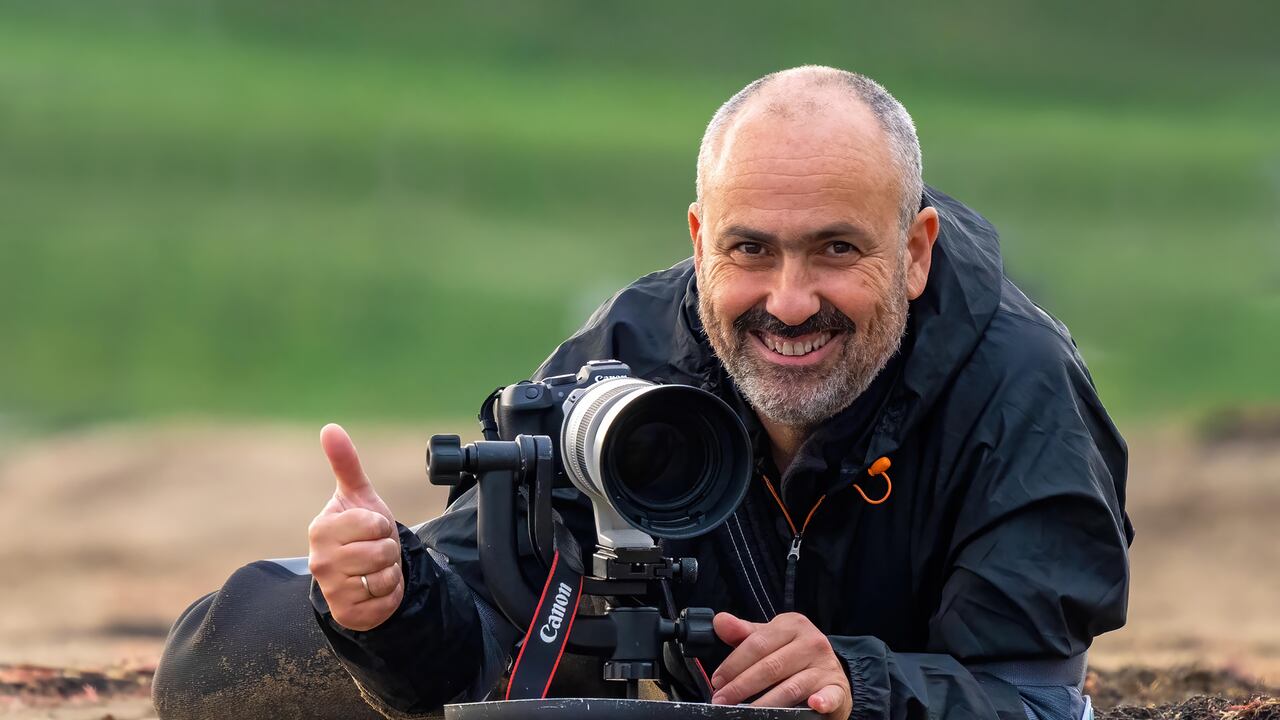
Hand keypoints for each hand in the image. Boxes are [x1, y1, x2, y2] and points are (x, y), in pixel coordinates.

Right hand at [307, 423, 403, 630]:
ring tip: (375, 568)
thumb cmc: (360, 529)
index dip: (382, 525)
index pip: (374, 524)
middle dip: (388, 549)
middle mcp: (320, 562)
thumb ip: (345, 462)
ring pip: (385, 576)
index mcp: (322, 529)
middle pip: (381, 551)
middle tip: (375, 550)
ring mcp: (331, 590)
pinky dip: (390, 595)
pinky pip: (386, 602)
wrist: (363, 572)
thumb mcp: (358, 495)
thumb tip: (330, 428)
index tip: (371, 528)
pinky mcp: (347, 614)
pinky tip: (375, 589)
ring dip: (390, 572)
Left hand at [710, 612, 851, 718]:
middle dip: (742, 686)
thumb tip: (719, 621)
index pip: (757, 644)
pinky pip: (829, 695)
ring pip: (791, 686)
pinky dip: (822, 701)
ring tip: (745, 713)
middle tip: (722, 701)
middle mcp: (812, 641)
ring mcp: (826, 665)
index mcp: (792, 625)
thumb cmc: (793, 656)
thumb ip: (744, 634)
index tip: (718, 681)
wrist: (830, 674)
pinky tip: (813, 705)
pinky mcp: (837, 687)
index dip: (733, 664)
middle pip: (770, 666)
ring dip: (765, 703)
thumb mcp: (770, 640)